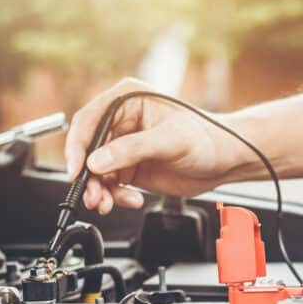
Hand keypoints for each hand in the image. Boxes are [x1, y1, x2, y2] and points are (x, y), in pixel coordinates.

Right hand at [64, 79, 242, 214]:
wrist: (226, 160)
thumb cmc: (207, 138)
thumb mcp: (170, 140)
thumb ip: (132, 149)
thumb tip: (97, 161)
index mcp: (127, 100)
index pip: (89, 120)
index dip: (78, 146)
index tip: (77, 169)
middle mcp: (121, 121)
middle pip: (88, 149)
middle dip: (89, 176)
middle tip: (94, 196)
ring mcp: (124, 146)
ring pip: (96, 170)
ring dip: (99, 190)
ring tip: (107, 203)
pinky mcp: (130, 167)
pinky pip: (110, 184)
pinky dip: (114, 196)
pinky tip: (130, 200)